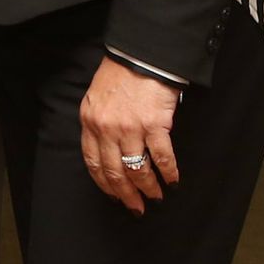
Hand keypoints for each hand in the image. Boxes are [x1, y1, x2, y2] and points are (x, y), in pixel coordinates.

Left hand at [79, 56, 180, 214]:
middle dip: (125, 194)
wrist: (140, 55)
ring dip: (148, 188)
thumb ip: (98, 124)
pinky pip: (162, 157)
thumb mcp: (96, 99)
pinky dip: (169, 172)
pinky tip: (173, 181)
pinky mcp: (154, 124)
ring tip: (155, 197)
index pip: (93, 162)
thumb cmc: (119, 75)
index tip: (114, 196)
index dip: (104, 184)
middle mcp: (106, 128)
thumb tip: (107, 151)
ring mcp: (130, 127)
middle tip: (136, 207)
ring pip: (137, 169)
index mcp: (90, 122)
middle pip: (114, 171)